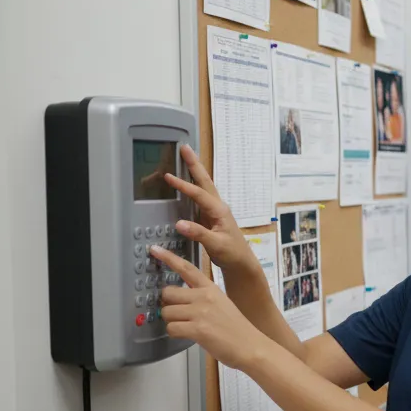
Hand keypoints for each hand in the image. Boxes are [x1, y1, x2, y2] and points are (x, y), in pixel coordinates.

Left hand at [150, 244, 270, 371]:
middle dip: (168, 305)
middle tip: (179, 314)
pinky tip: (189, 335)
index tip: (155, 249)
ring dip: (172, 322)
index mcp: (210, 288)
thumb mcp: (221, 304)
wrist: (250, 346)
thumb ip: (201, 298)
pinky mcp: (197, 329)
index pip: (187, 268)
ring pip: (167, 312)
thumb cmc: (235, 328)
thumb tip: (178, 301)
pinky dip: (176, 334)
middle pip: (168, 293)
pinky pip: (171, 328)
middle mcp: (204, 297)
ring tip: (188, 327)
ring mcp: (200, 312)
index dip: (169, 258)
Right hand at [163, 145, 252, 270]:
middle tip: (185, 148)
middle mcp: (218, 207)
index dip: (184, 185)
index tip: (169, 177)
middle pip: (204, 181)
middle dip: (194, 164)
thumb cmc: (232, 253)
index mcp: (219, 211)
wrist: (241, 262)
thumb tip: (180, 224)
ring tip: (185, 157)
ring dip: (194, 171)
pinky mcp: (210, 216)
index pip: (199, 194)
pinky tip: (185, 182)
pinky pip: (198, 196)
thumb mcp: (216, 245)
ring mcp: (214, 210)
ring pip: (203, 186)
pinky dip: (191, 186)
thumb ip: (199, 234)